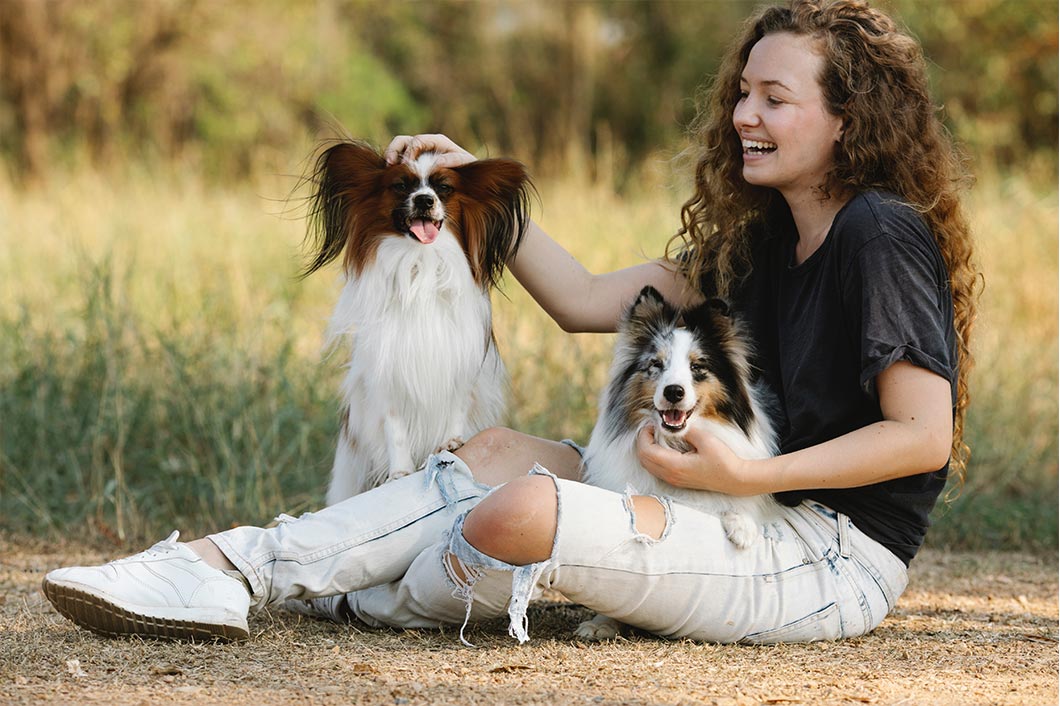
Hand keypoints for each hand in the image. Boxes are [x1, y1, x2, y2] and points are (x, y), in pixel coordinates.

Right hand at [384, 134, 476, 168]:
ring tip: (387, 169)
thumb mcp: (464, 163)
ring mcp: (418, 152)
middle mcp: (425, 144)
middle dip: (394, 151)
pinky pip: (400, 159)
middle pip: (403, 141)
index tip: (406, 166)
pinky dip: (394, 165)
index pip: (417, 141)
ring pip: (399, 149)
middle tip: (389, 164)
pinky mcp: (414, 161)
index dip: (410, 152)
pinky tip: (392, 176)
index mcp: (437, 141)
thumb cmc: (467, 168)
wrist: (468, 175)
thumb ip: (453, 160)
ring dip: (391, 157)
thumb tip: (437, 163)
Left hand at [635, 424, 760, 495]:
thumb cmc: (723, 461)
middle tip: (651, 427)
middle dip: (642, 441)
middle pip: (643, 459)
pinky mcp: (678, 480)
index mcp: (674, 466)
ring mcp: (673, 480)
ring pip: (648, 465)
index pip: (646, 451)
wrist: (735, 479)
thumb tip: (672, 425)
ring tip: (655, 434)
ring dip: (647, 449)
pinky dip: (653, 456)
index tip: (651, 423)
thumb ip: (686, 431)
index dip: (644, 435)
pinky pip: (656, 469)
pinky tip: (662, 445)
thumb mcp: (705, 440)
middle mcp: (670, 476)